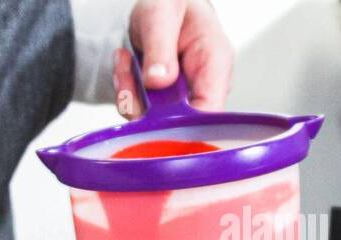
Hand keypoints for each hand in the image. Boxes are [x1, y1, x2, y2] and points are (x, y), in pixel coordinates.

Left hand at [114, 0, 232, 118]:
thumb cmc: (170, 5)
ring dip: (130, 94)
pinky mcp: (163, 104)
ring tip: (125, 60)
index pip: (210, 113)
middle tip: (127, 69)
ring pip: (153, 121)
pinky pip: (139, 113)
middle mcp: (202, 87)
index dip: (183, 126)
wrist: (160, 5)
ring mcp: (183, 98)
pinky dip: (125, 93)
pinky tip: (125, 66)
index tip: (152, 115)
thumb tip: (159, 81)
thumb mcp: (162, 14)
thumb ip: (161, 47)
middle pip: (177, 124)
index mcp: (215, 64)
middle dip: (143, 104)